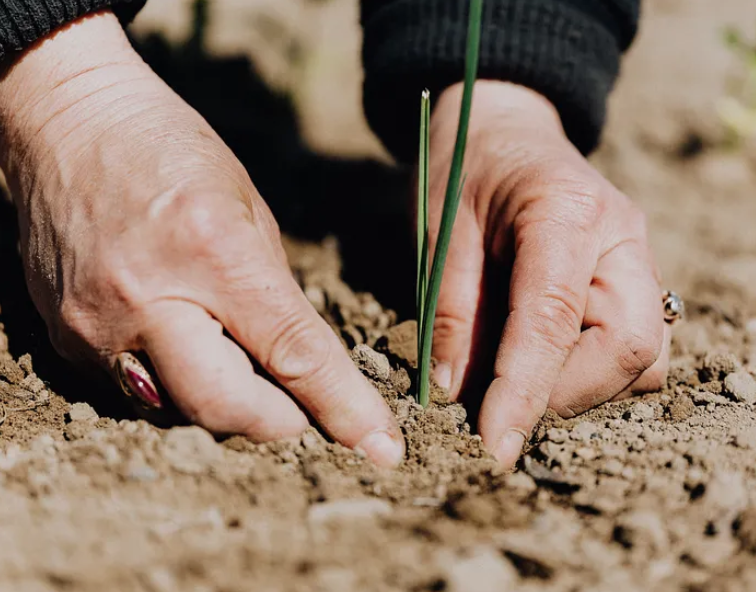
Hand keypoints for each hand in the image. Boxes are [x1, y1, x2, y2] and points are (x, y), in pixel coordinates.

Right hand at [0, 11, 403, 466]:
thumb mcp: (249, 209)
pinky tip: (183, 342)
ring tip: (236, 360)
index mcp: (213, 252)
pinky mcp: (66, 338)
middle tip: (301, 411)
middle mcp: (149, 298)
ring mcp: (98, 325)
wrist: (68, 123)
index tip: (380, 449)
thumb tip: (299, 364)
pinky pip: (136, 391)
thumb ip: (274, 294)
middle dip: (279, 423)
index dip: (343, 408)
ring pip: (179, 411)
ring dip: (225, 404)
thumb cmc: (171, 151)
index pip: (292, 354)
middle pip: (226, 408)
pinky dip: (174, 382)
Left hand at [428, 81, 669, 470]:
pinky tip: (547, 360)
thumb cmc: (466, 170)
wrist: (507, 130)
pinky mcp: (639, 282)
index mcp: (567, 211)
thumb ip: (450, 310)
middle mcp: (623, 237)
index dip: (525, 390)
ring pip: (647, 358)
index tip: (495, 445)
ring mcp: (641, 259)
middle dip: (567, 395)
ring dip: (586, 389)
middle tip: (504, 404)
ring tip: (522, 379)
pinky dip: (596, 374)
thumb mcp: (440, 230)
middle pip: (631, 347)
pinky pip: (639, 349)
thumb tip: (455, 393)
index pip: (555, 318)